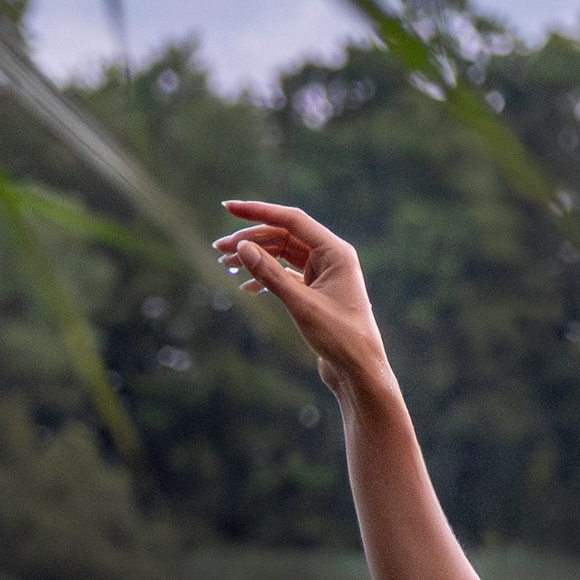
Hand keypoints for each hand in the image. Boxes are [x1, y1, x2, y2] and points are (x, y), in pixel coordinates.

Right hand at [211, 199, 392, 399]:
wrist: (360, 372)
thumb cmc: (340, 338)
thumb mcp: (301, 305)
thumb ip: (270, 274)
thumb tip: (242, 247)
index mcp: (336, 252)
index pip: (292, 220)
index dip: (258, 212)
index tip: (228, 208)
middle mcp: (331, 258)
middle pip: (283, 237)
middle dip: (250, 240)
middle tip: (219, 249)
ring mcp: (324, 274)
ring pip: (282, 256)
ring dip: (255, 259)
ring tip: (225, 265)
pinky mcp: (316, 292)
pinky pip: (286, 276)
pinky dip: (266, 279)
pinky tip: (246, 287)